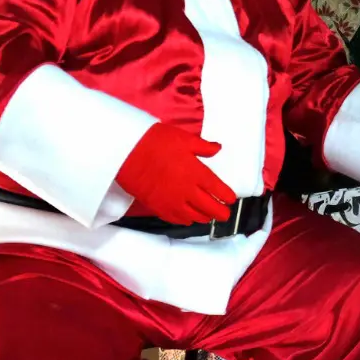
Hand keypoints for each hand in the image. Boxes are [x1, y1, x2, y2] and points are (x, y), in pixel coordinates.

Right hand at [115, 124, 235, 225]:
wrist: (127, 153)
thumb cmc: (157, 142)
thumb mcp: (185, 139)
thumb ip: (204, 147)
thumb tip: (218, 148)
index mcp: (197, 173)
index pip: (218, 190)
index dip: (227, 196)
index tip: (232, 199)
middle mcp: (188, 191)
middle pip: (209, 207)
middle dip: (220, 212)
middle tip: (225, 214)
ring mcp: (173, 201)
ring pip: (194, 216)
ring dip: (204, 217)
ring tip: (209, 217)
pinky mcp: (158, 207)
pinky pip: (176, 219)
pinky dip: (185, 221)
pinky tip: (188, 219)